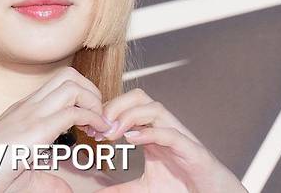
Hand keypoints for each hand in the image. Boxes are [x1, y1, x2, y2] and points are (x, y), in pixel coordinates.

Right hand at [0, 66, 112, 192]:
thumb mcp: (24, 170)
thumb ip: (47, 177)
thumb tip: (65, 190)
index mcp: (26, 109)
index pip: (60, 83)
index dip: (83, 95)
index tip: (91, 120)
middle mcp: (30, 105)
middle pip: (69, 75)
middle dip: (92, 91)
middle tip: (99, 116)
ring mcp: (32, 113)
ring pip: (73, 85)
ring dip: (93, 102)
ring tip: (98, 124)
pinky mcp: (37, 128)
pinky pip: (73, 111)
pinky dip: (93, 118)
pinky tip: (97, 132)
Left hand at [86, 88, 247, 192]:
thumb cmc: (181, 186)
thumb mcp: (143, 187)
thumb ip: (121, 186)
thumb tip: (98, 191)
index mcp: (151, 130)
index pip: (127, 105)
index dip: (106, 111)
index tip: (89, 128)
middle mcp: (164, 127)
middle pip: (139, 97)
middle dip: (116, 105)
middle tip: (98, 125)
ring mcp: (178, 135)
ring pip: (154, 108)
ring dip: (130, 116)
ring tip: (112, 132)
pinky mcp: (190, 149)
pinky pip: (170, 133)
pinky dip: (150, 133)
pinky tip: (132, 140)